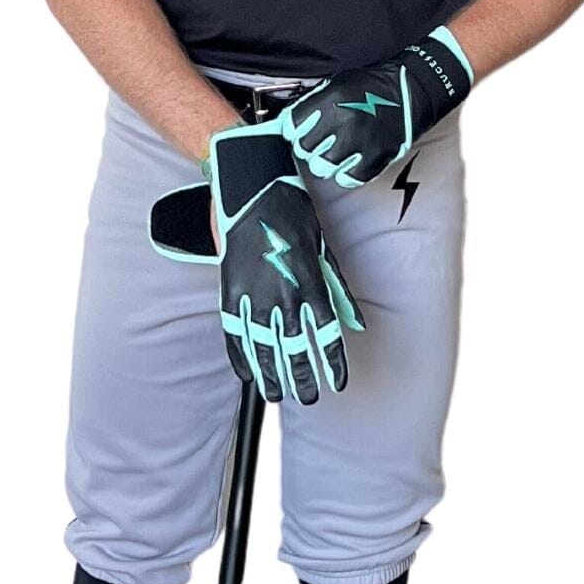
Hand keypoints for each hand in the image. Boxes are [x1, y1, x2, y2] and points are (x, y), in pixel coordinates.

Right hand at [149, 118, 364, 403]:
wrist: (252, 184)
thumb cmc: (292, 213)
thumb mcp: (322, 249)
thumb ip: (335, 288)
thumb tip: (354, 321)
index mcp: (310, 281)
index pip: (326, 335)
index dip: (332, 363)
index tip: (338, 383)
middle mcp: (283, 292)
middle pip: (295, 348)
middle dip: (303, 378)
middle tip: (309, 399)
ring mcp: (253, 292)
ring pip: (264, 346)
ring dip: (272, 374)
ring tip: (279, 395)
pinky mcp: (229, 288)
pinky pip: (233, 331)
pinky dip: (240, 356)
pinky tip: (247, 374)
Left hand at [281, 24, 474, 187]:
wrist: (412, 91)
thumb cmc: (373, 87)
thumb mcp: (337, 84)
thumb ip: (312, 104)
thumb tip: (287, 123)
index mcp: (330, 101)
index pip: (292, 127)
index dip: (294, 131)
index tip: (300, 131)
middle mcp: (343, 123)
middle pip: (305, 150)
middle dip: (310, 146)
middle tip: (322, 140)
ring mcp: (360, 143)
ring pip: (323, 167)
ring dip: (327, 161)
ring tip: (338, 149)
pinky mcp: (375, 159)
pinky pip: (347, 178)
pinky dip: (346, 172)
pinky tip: (352, 159)